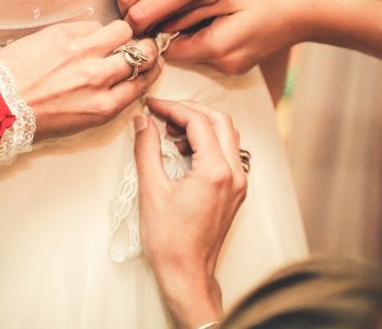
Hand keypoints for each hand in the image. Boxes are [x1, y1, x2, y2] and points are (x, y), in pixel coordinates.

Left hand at [0, 20, 161, 141]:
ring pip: (123, 31)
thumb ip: (106, 101)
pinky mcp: (62, 34)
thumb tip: (121, 79)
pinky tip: (83, 37)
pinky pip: (93, 24)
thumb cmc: (33, 119)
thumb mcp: (79, 122)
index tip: (151, 64)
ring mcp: (81, 54)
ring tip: (113, 37)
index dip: (151, 70)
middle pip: (142, 53)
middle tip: (141, 46)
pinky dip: (93, 30)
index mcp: (103, 107)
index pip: (143, 81)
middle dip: (147, 49)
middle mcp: (98, 79)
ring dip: (123, 34)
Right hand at [134, 98, 247, 328]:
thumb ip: (147, 149)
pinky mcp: (236, 190)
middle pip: (219, 120)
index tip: (152, 106)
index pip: (198, 121)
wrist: (187, 274)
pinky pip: (227, 153)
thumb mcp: (151, 190)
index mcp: (215, 171)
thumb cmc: (170, 241)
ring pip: (227, 135)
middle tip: (163, 112)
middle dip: (190, 110)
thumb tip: (142, 122)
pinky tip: (183, 151)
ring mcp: (239, 183)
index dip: (173, 108)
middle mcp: (235, 174)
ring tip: (170, 132)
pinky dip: (207, 142)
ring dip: (201, 125)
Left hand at [163, 0, 315, 74]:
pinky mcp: (241, 63)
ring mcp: (233, 67)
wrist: (313, 11)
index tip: (164, 9)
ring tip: (211, 5)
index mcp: (216, 49)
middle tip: (188, 1)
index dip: (160, 31)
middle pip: (183, 52)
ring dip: (195, 32)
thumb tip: (159, 21)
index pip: (169, 51)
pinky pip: (213, 52)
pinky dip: (210, 36)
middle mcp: (222, 65)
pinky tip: (225, 16)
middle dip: (178, 30)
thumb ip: (191, 11)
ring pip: (197, 52)